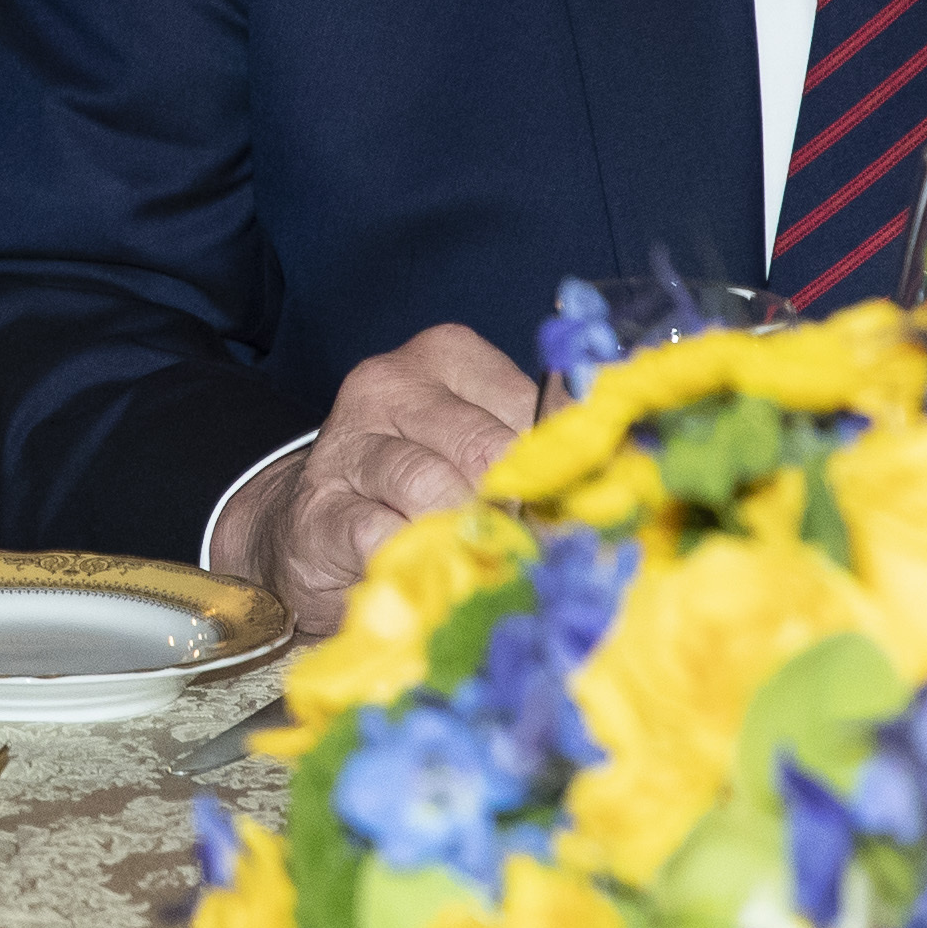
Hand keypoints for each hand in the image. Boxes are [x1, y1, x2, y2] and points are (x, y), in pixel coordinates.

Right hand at [211, 325, 553, 636]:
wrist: (314, 528)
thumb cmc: (420, 482)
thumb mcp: (479, 445)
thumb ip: (535, 452)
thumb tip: (612, 480)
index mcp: (447, 357)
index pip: (529, 405)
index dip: (559, 470)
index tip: (577, 512)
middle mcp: (390, 385)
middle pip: (483, 448)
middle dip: (516, 509)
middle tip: (536, 551)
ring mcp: (348, 445)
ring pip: (433, 489)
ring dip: (466, 539)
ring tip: (483, 564)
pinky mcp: (318, 509)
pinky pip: (383, 536)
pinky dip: (416, 562)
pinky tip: (426, 570)